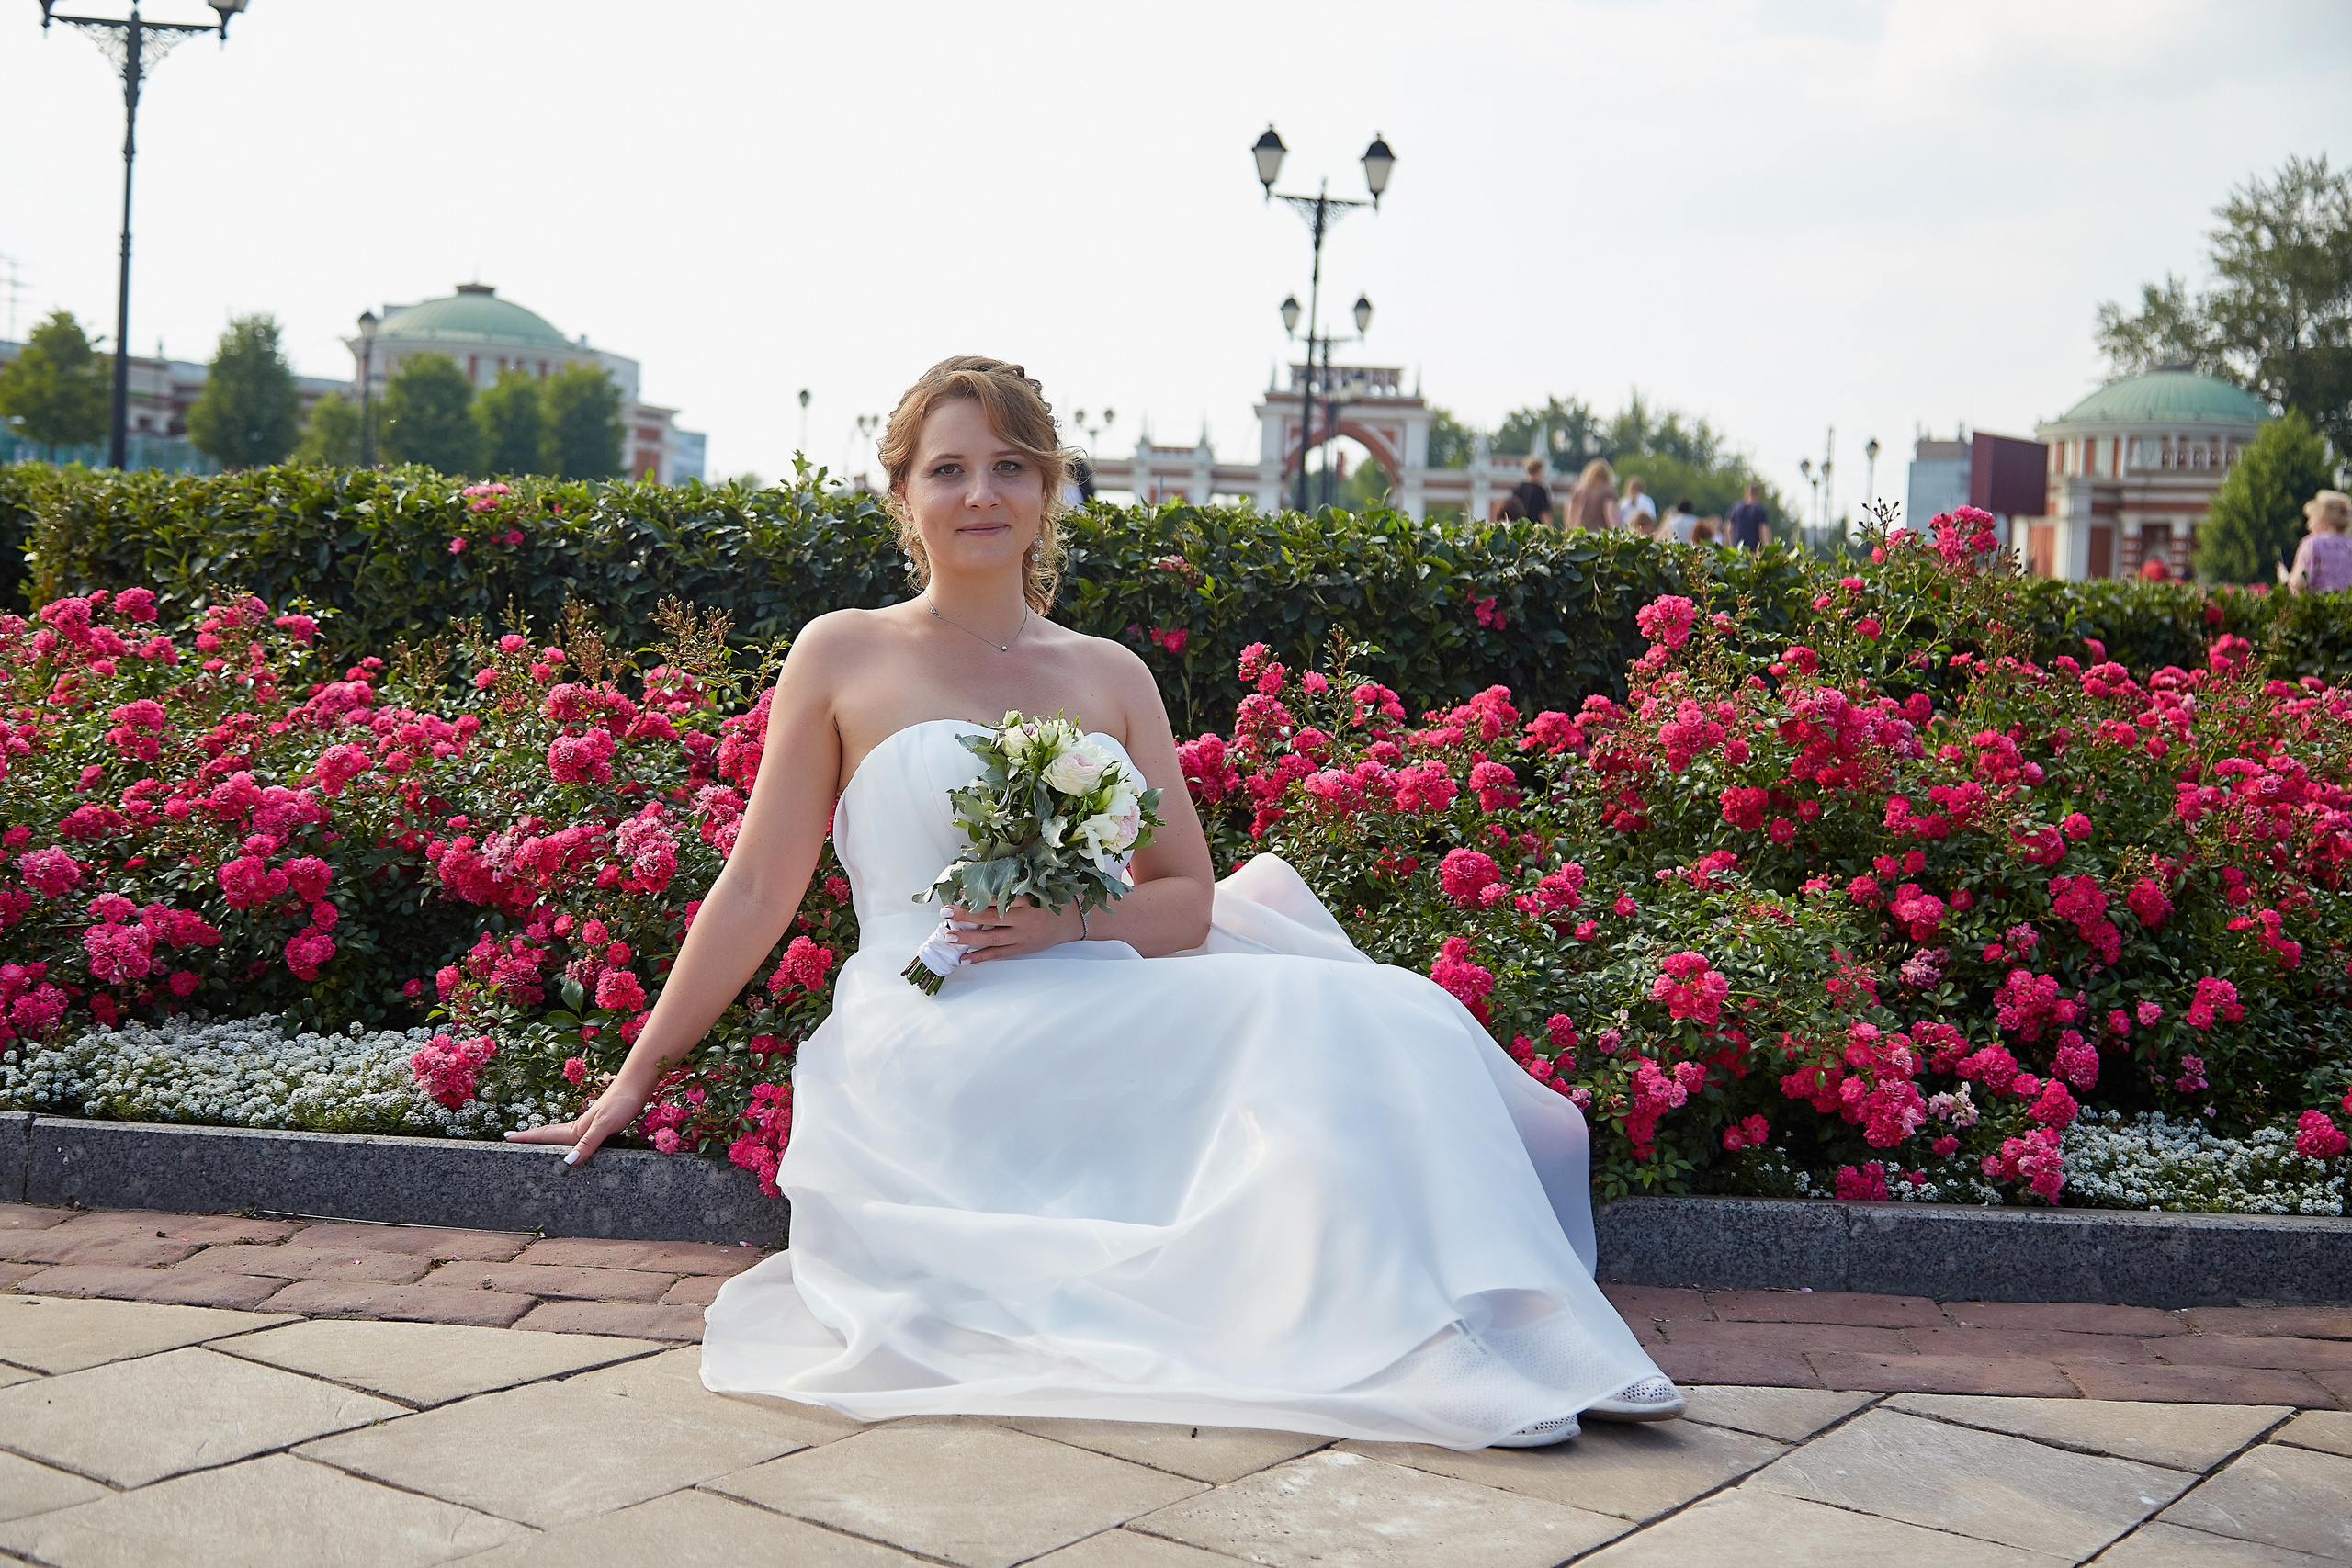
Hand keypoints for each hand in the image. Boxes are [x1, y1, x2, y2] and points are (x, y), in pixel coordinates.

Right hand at [503, 1074, 653, 1165]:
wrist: (637, 1086)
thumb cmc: (621, 1103)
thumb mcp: (604, 1125)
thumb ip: (588, 1143)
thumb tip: (567, 1162)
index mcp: (576, 1129)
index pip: (545, 1135)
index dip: (526, 1137)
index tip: (506, 1137)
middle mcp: (579, 1127)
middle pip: (548, 1135)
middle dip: (530, 1138)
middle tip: (512, 1140)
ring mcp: (588, 1125)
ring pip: (561, 1136)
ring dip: (546, 1139)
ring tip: (534, 1144)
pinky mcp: (600, 1125)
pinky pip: (576, 1137)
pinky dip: (567, 1142)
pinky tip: (572, 1144)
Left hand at [942, 899, 1083, 963]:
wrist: (1076, 920)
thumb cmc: (1055, 900)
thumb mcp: (1038, 888)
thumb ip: (1015, 887)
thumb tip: (986, 882)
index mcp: (1027, 900)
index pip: (998, 897)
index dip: (978, 895)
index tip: (960, 892)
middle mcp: (1024, 918)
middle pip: (990, 917)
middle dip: (966, 915)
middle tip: (946, 911)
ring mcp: (1022, 936)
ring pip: (991, 938)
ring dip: (968, 938)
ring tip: (949, 937)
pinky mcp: (1022, 948)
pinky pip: (998, 954)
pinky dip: (981, 957)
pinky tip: (964, 959)